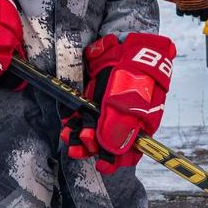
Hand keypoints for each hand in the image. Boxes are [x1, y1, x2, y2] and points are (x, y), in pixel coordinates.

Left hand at [61, 33, 175, 173]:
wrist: (127, 43)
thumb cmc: (134, 72)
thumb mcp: (127, 99)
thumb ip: (118, 126)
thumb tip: (112, 153)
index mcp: (140, 124)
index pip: (129, 151)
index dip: (115, 159)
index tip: (102, 164)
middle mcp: (124, 120)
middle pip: (107, 144)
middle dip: (93, 148)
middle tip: (83, 142)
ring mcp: (107, 110)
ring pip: (93, 133)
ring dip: (80, 139)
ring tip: (70, 137)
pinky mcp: (93, 101)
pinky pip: (82, 118)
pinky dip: (73, 125)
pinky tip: (67, 129)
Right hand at [173, 0, 207, 19]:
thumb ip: (207, 2)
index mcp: (204, 6)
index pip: (204, 17)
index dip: (203, 16)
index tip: (202, 14)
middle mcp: (196, 8)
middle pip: (195, 15)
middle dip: (195, 10)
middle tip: (194, 4)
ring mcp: (188, 7)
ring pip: (188, 13)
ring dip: (188, 9)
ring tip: (188, 1)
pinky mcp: (179, 6)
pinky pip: (180, 13)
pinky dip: (180, 11)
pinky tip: (182, 5)